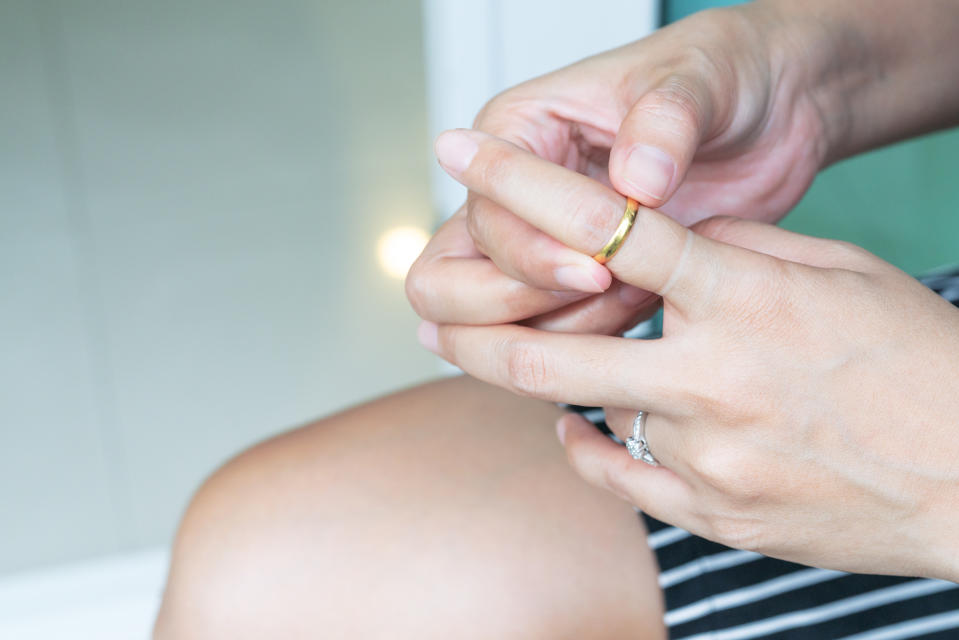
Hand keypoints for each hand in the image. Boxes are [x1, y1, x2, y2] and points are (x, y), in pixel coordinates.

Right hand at [408, 3, 830, 332]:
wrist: (778, 110)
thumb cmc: (724, 73)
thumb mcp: (700, 77)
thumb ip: (667, 121)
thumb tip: (638, 179)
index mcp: (519, 130)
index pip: (483, 216)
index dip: (532, 255)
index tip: (603, 266)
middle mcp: (515, 194)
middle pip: (446, 282)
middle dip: (513, 306)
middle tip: (601, 290)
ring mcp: (542, 242)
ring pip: (494, 322)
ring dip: (564, 327)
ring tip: (643, 293)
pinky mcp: (580, 280)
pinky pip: (551, 335)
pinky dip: (590, 343)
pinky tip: (649, 307)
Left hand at [418, 129, 958, 579]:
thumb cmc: (915, 361)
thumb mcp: (834, 269)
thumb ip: (733, 251)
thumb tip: (660, 242)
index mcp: (744, 296)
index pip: (605, 225)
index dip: (519, 183)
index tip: (463, 156)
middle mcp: (711, 376)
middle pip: (545, 341)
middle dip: (469, 321)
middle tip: (429, 308)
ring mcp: (706, 454)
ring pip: (581, 406)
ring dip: (550, 377)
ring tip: (523, 356)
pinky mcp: (711, 512)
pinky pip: (612, 472)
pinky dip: (580, 441)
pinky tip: (572, 423)